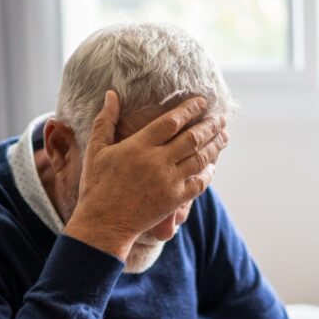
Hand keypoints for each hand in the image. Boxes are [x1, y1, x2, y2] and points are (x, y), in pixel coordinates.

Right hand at [63, 90, 226, 260]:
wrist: (103, 224)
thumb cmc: (96, 186)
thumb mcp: (95, 150)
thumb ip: (105, 120)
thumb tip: (111, 93)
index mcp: (138, 146)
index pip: (172, 121)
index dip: (189, 109)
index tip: (201, 102)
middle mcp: (156, 161)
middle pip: (192, 137)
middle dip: (209, 125)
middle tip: (220, 117)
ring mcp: (168, 181)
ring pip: (200, 158)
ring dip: (215, 145)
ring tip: (223, 135)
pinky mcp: (174, 200)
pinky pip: (199, 183)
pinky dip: (208, 173)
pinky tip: (212, 166)